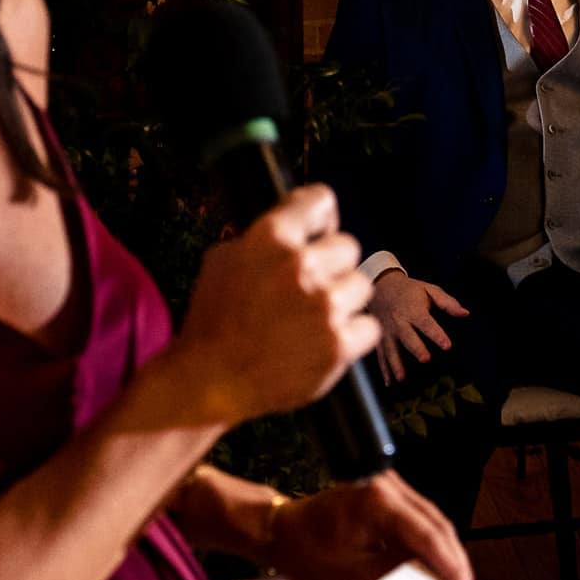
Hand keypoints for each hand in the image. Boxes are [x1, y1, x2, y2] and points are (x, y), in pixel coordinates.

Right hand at [174, 185, 376, 425]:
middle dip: (331, 265)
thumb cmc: (214, 320)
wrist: (211, 380)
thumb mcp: (223, 259)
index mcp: (271, 238)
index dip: (321, 218)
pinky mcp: (338, 344)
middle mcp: (301, 266)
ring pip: (361, 285)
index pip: (321, 199)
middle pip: (348, 246)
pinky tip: (323, 341)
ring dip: (343, 300)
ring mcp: (324, 306)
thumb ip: (263, 238)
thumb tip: (299, 227)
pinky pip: (368, 327)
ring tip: (313, 318)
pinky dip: (351, 336)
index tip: (320, 230)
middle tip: (308, 288)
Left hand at [268, 472, 479, 579]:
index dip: (452, 570)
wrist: (279, 529)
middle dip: (456, 563)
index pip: (429, 536)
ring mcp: (387, 486)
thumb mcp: (354, 575)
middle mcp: (389, 486)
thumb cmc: (307, 553)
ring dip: (446, 554)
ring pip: (431, 521)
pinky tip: (437, 568)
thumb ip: (399, 577)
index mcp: (379, 502)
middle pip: (437, 525)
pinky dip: (429, 544)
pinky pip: (416, 519)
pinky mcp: (384, 494)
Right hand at [368, 270, 468, 384]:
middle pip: (408, 336)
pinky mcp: (380, 338)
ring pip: (391, 349)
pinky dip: (384, 369)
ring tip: (402, 378)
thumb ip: (447, 302)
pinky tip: (389, 382)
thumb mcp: (429, 290)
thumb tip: (465, 313)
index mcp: (413, 310)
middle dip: (416, 348)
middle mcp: (399, 322)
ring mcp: (388, 331)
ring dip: (396, 364)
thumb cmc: (409, 290)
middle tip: (425, 359)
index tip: (446, 345)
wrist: (381, 285)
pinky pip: (381, 355)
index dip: (437, 334)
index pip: (426, 323)